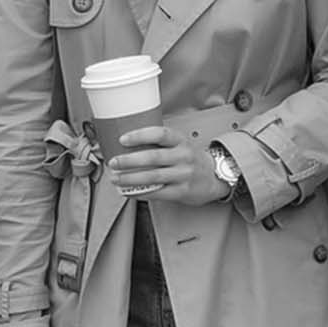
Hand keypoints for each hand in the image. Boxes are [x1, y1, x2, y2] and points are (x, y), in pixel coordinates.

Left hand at [106, 126, 230, 205]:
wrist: (213, 177)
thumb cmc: (190, 159)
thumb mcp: (179, 145)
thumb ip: (159, 144)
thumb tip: (127, 146)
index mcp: (181, 141)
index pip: (160, 134)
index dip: (140, 135)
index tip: (123, 139)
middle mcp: (183, 156)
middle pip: (153, 157)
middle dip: (129, 160)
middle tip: (113, 162)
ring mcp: (183, 175)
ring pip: (153, 177)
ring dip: (130, 178)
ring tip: (116, 178)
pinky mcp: (182, 191)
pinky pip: (157, 192)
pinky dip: (139, 193)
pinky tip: (128, 192)